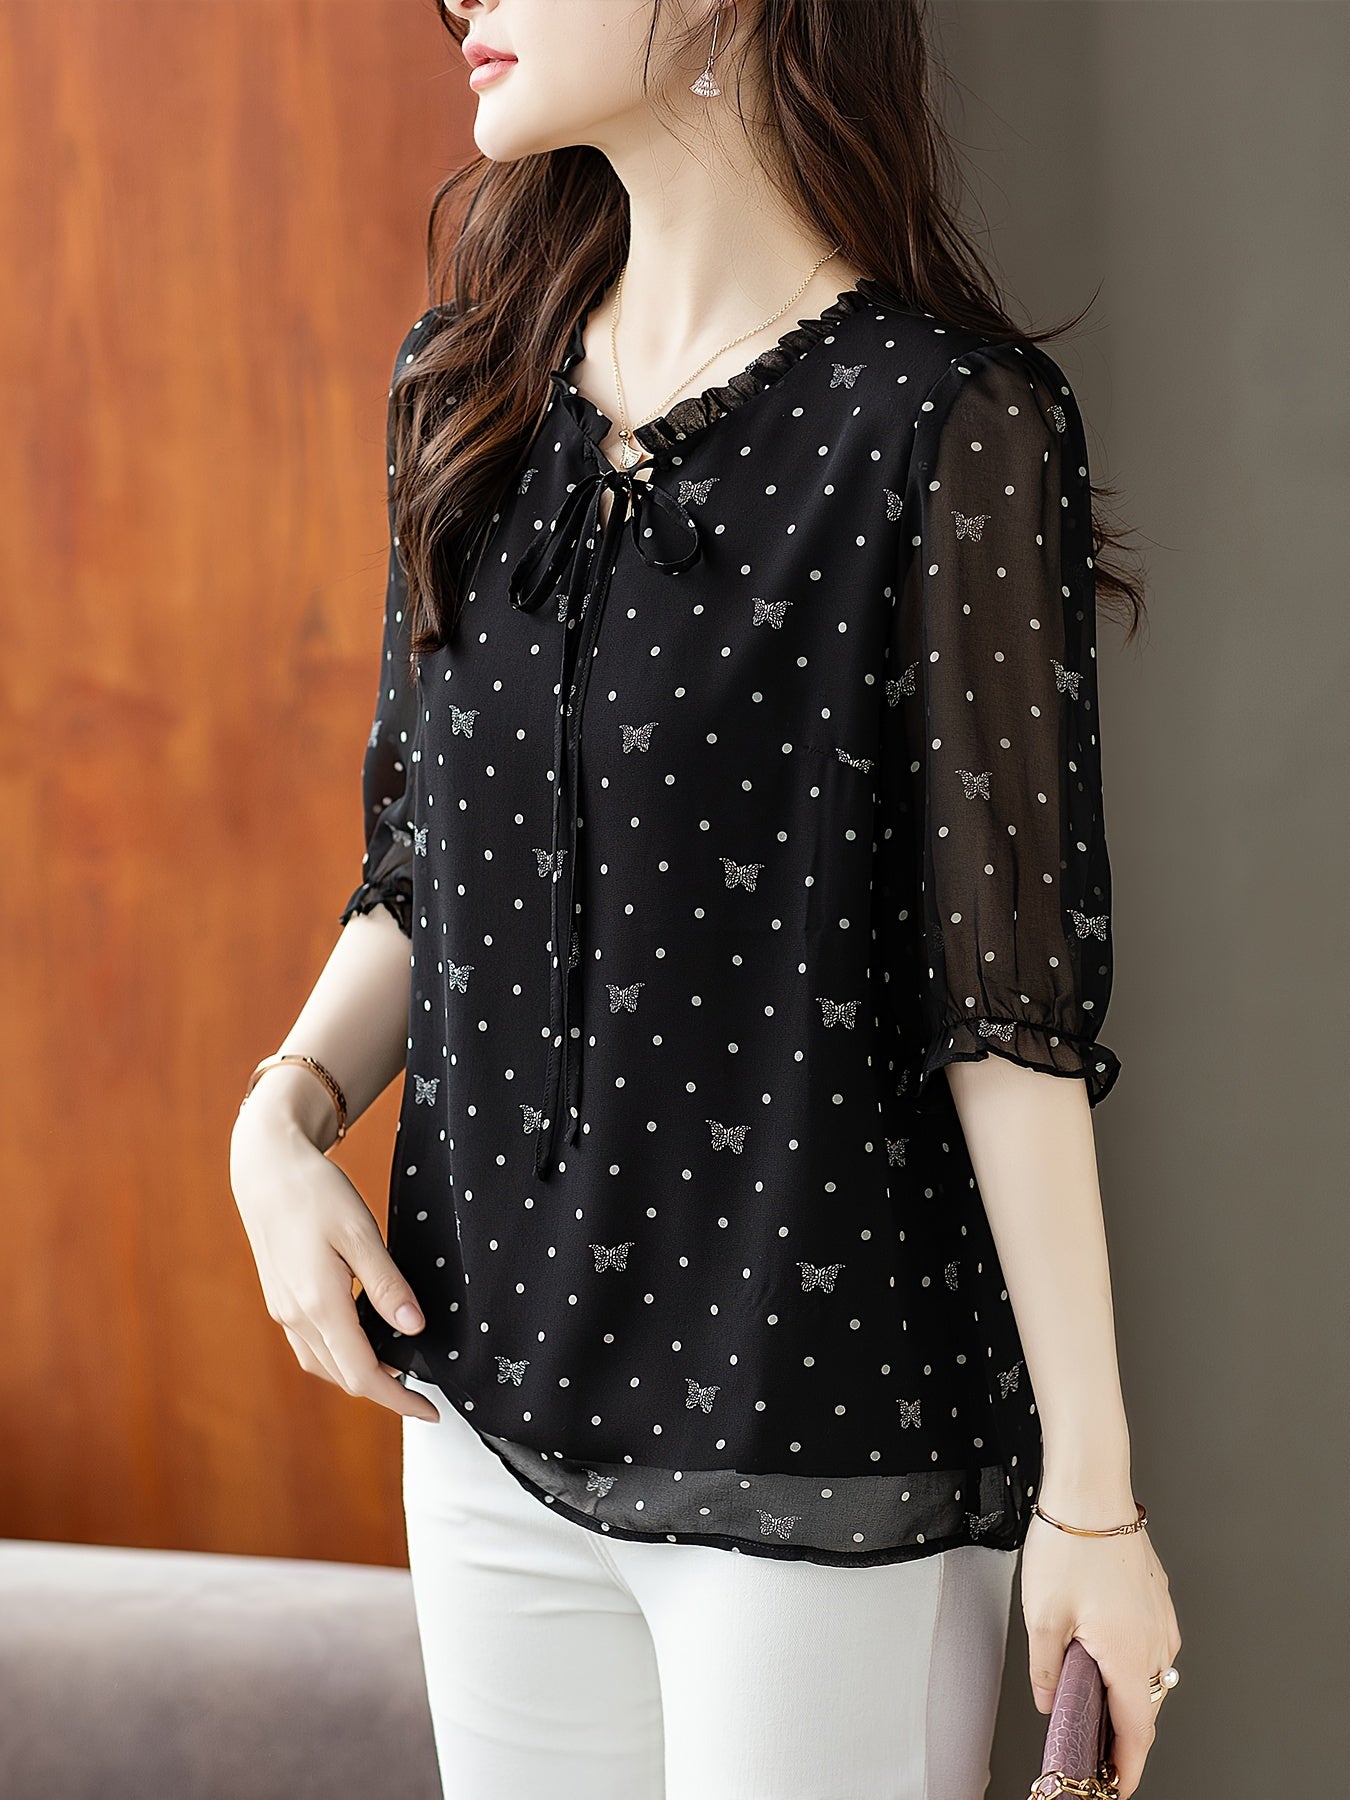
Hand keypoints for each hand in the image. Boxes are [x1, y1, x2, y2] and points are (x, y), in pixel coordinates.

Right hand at [229, 1110, 439, 1422]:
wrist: (267, 1168)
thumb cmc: (316, 1192)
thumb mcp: (361, 1233)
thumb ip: (386, 1285)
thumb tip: (414, 1329)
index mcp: (319, 1305)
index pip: (363, 1375)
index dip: (399, 1400)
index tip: (432, 1411)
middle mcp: (296, 1317)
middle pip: (344, 1378)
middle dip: (385, 1392)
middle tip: (424, 1393)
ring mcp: (284, 1311)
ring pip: (325, 1366)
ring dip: (361, 1376)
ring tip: (399, 1370)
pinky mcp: (281, 1301)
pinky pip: (312, 1347)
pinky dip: (341, 1357)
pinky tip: (364, 1342)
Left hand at [1021, 1501, 1181, 1798]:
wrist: (1092, 1489)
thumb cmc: (1069, 1544)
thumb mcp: (1042, 1615)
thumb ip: (1045, 1669)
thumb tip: (1049, 1702)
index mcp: (1129, 1654)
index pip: (1137, 1732)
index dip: (1127, 1767)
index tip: (1114, 1786)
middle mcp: (1155, 1641)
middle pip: (1144, 1706)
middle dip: (1119, 1732)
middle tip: (1088, 1745)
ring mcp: (1160, 1618)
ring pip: (1148, 1675)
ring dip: (1123, 1692)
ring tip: (1087, 1695)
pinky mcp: (1156, 1598)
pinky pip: (1150, 1645)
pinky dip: (1129, 1660)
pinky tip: (1099, 1647)